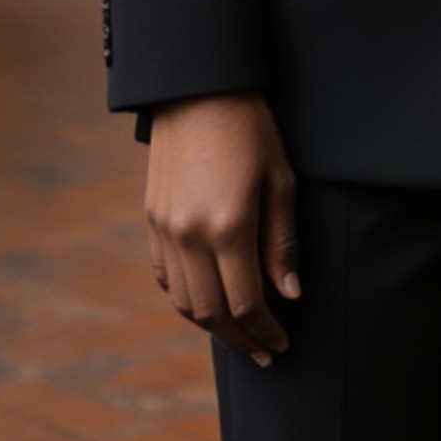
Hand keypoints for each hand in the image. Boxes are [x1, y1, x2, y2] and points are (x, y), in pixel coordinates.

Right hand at [145, 90, 300, 365]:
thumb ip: (282, 243)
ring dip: (212, 326)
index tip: (282, 344)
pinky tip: (207, 300)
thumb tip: (289, 296)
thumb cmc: (251, 128)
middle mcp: (190, 236)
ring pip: (185, 301)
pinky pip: (166, 276)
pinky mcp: (152, 218)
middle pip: (213, 314)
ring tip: (239, 333)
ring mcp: (165, 229)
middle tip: (264, 353)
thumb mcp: (280, 179)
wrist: (198, 87)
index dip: (267, 331)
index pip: (247, 305)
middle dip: (241, 340)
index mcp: (229, 228)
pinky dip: (186, 297)